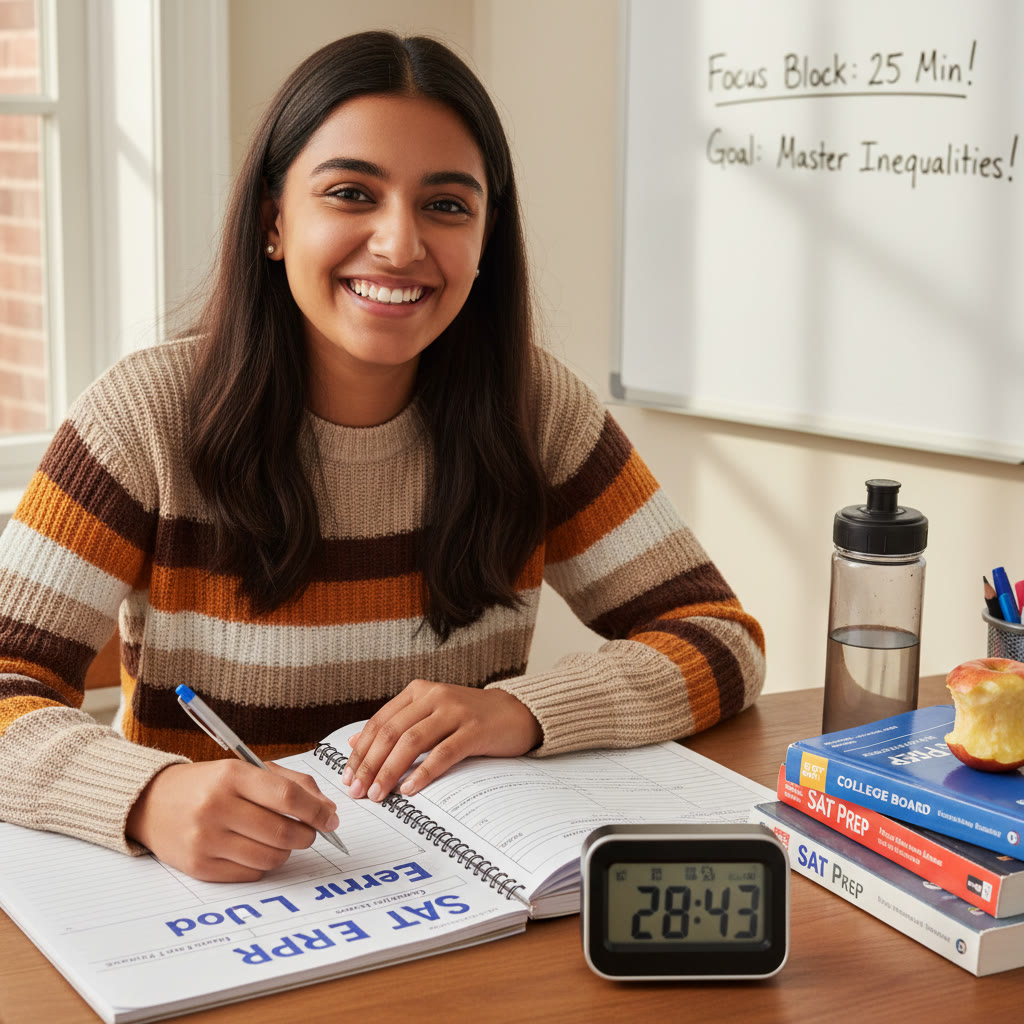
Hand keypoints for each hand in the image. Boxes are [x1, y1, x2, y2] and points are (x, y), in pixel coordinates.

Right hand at [125, 760, 339, 881]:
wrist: (152, 803)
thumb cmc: (209, 784)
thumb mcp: (247, 770)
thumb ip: (292, 784)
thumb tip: (328, 809)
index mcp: (232, 776)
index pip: (287, 797)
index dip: (317, 811)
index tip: (332, 819)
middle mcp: (216, 807)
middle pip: (282, 831)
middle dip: (308, 835)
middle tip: (311, 832)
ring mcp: (205, 840)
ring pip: (270, 857)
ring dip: (286, 851)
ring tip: (281, 839)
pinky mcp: (198, 867)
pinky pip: (250, 874)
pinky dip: (263, 864)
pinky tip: (256, 849)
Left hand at [341, 679, 541, 801]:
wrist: (516, 712)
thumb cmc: (469, 718)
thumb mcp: (429, 714)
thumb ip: (396, 725)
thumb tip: (354, 742)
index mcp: (418, 691)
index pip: (379, 722)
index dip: (360, 752)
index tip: (348, 778)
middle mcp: (434, 696)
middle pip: (391, 732)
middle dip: (370, 764)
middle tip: (357, 791)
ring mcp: (455, 711)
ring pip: (412, 741)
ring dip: (390, 771)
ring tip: (378, 794)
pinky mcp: (475, 729)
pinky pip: (443, 753)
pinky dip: (423, 772)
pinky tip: (410, 790)